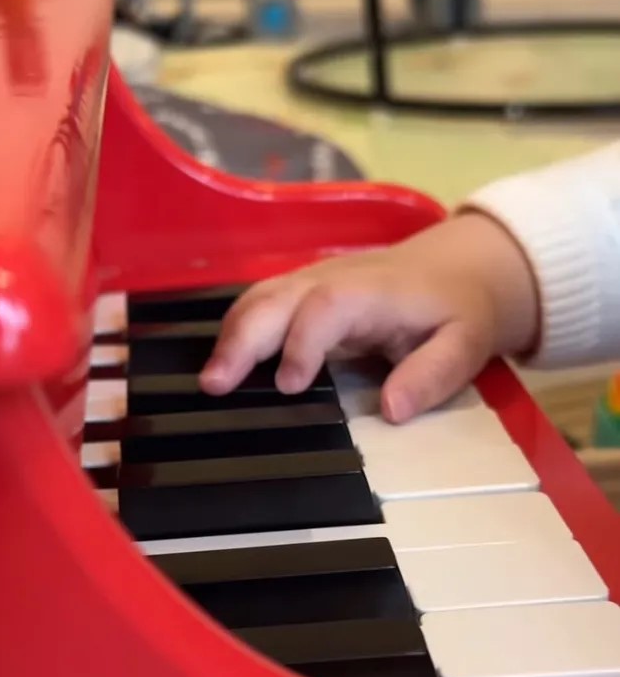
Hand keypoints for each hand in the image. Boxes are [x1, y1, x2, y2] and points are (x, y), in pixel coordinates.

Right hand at [199, 212, 539, 422]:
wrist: (458, 266)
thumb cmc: (458, 310)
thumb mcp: (465, 344)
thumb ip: (432, 375)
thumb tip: (392, 410)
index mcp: (370, 292)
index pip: (324, 307)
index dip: (301, 343)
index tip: (289, 386)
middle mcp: (332, 279)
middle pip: (276, 299)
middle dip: (242, 339)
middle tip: (215, 386)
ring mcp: (312, 281)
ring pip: (260, 298)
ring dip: (231, 336)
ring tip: (210, 380)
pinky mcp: (302, 291)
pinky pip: (261, 303)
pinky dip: (237, 330)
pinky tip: (224, 363)